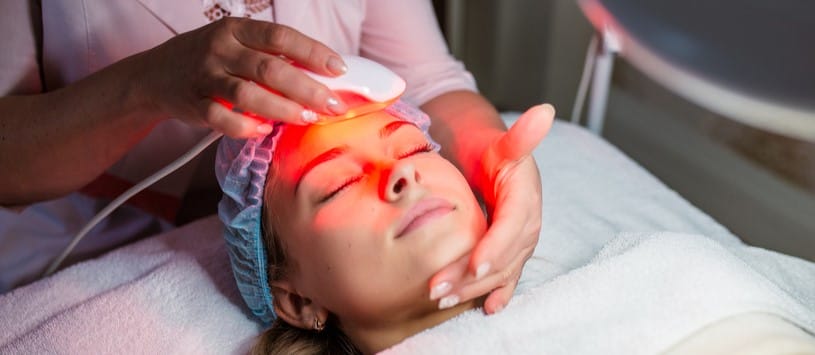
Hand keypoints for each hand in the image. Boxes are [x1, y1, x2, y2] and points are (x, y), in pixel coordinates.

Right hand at [139, 18, 348, 137]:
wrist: (155, 76)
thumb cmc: (210, 61)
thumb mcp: (236, 45)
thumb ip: (270, 56)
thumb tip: (320, 75)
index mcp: (236, 30)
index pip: (280, 36)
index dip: (313, 52)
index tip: (338, 68)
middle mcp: (219, 49)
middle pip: (270, 68)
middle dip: (307, 89)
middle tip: (331, 104)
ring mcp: (204, 76)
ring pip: (248, 94)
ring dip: (283, 109)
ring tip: (306, 118)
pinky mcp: (193, 104)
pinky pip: (222, 119)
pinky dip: (247, 127)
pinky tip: (265, 130)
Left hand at [429, 104, 554, 313]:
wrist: (491, 160)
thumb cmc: (490, 151)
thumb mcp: (502, 142)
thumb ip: (521, 135)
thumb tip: (545, 111)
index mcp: (526, 197)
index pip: (513, 227)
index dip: (496, 247)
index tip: (475, 265)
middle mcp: (527, 224)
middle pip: (503, 257)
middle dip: (472, 276)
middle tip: (437, 288)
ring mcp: (519, 242)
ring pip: (500, 272)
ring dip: (472, 290)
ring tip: (441, 299)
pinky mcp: (509, 253)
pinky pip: (505, 277)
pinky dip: (497, 294)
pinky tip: (487, 309)